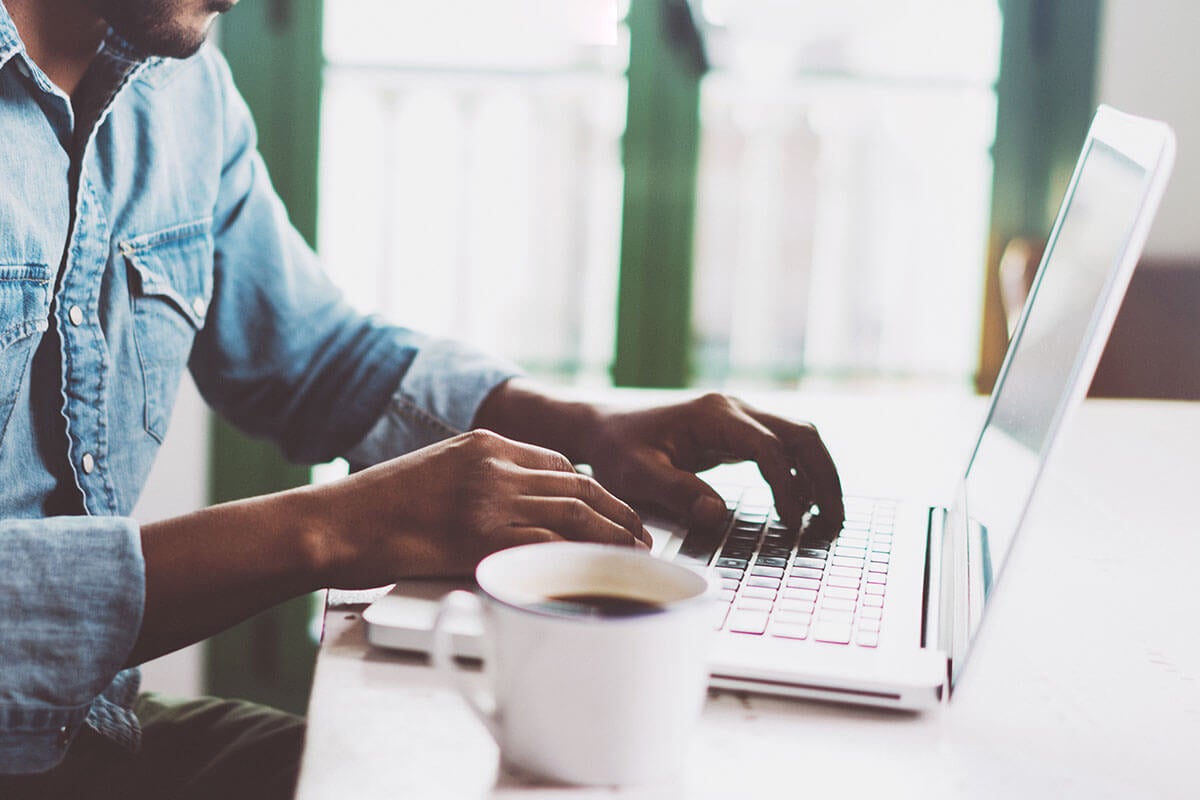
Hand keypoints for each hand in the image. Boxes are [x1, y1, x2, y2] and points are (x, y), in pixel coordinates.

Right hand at [310, 429, 649, 586]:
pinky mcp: (481, 538)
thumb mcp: (437, 470)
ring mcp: (490, 500)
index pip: (559, 464)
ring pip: (574, 515)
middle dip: (618, 512)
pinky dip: (580, 558)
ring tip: (634, 555)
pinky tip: (597, 571)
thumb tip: (520, 506)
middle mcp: (494, 465)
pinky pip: (547, 546)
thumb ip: (480, 479)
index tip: (611, 509)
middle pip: (578, 487)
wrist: (336, 523)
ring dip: (612, 536)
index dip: (593, 490)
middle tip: (641, 535)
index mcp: (484, 443)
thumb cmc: (376, 506)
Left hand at [579, 393, 843, 530]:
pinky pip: (782, 449)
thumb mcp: (636, 474)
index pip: (769, 448)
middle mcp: (734, 409)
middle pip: (801, 434)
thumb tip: (718, 515)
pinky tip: (803, 506)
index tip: (794, 523)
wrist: (602, 428)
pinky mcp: (737, 433)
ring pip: (799, 438)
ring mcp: (739, 418)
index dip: (787, 487)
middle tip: (835, 521)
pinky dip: (800, 474)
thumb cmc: (616, 450)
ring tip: (829, 518)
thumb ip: (677, 492)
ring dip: (819, 475)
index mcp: (714, 415)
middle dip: (824, 477)